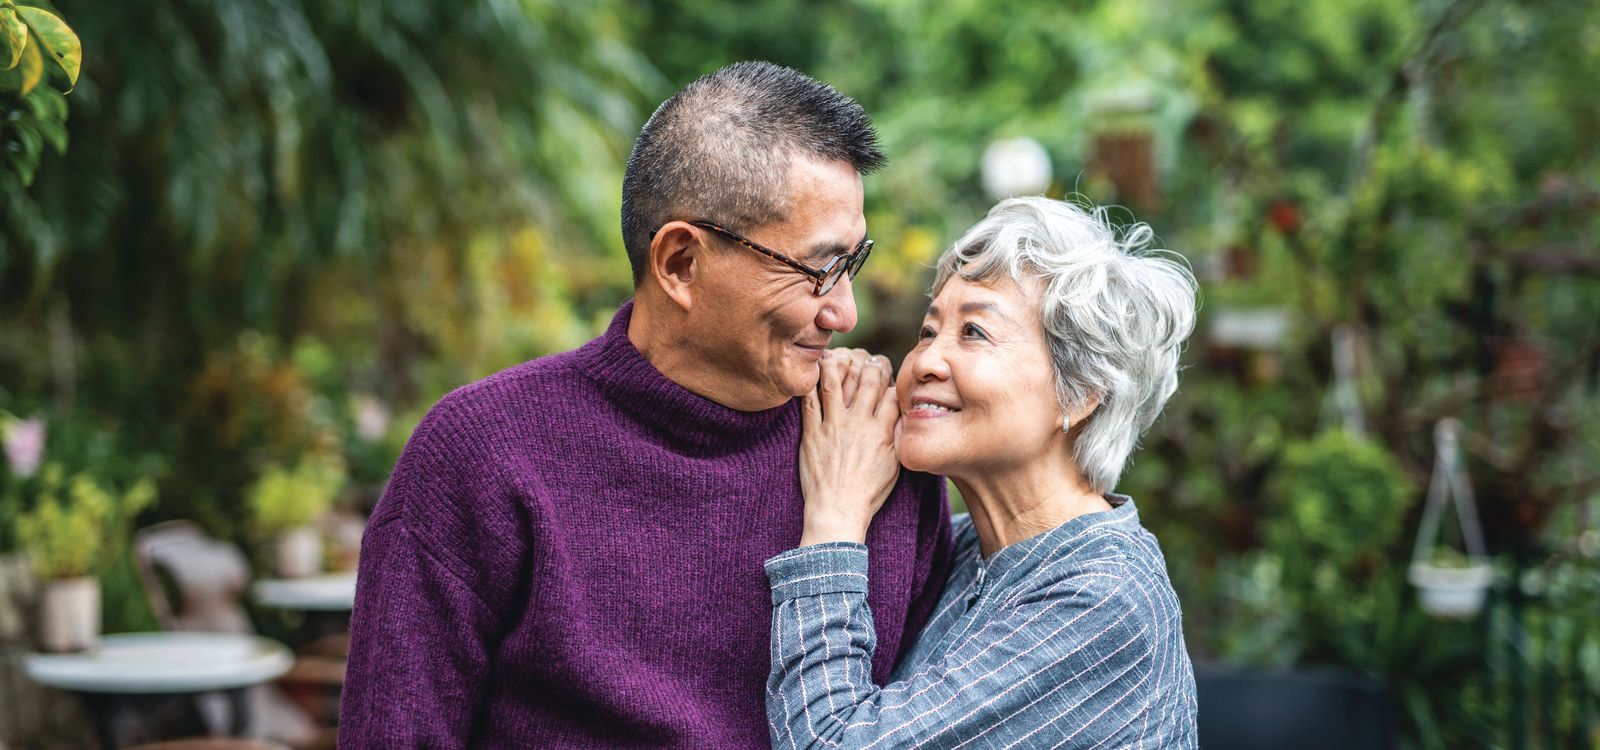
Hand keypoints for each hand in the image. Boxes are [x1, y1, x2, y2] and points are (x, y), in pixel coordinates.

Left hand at [798, 350, 901, 544]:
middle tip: (867, 359)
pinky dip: (810, 384)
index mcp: (882, 432)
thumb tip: (903, 415)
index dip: (892, 378)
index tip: (888, 375)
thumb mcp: (895, 466)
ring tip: (837, 355)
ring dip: (837, 364)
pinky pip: (809, 401)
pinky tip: (811, 373)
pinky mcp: (812, 433)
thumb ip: (898, 436)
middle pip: (867, 380)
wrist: (837, 511)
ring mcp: (833, 427)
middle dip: (870, 364)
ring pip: (835, 383)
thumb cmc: (868, 493)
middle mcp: (859, 424)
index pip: (892, 393)